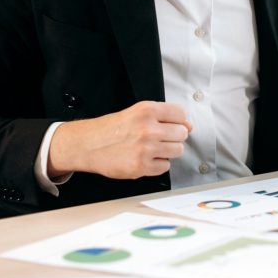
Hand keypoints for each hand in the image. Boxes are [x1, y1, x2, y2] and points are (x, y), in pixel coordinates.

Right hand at [47, 101, 191, 179]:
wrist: (89, 144)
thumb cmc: (112, 128)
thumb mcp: (137, 113)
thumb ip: (163, 117)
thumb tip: (188, 126)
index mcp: (147, 110)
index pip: (181, 114)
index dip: (178, 121)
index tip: (172, 125)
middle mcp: (148, 129)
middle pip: (182, 134)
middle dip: (174, 137)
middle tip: (160, 138)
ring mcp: (145, 149)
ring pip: (178, 150)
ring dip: (169, 151)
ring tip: (154, 148)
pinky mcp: (141, 166)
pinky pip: (165, 166)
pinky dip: (158, 164)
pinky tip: (146, 158)